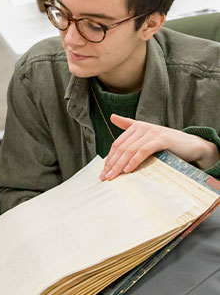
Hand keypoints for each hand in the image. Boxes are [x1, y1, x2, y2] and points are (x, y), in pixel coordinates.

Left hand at [100, 115, 219, 179]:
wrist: (192, 145)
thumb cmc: (168, 143)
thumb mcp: (147, 136)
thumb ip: (129, 126)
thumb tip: (112, 117)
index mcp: (136, 126)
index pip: (117, 144)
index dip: (109, 158)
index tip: (103, 172)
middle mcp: (142, 127)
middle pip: (121, 148)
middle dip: (112, 163)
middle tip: (105, 177)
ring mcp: (151, 132)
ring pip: (130, 150)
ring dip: (120, 165)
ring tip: (113, 176)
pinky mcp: (161, 139)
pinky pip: (142, 151)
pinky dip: (134, 161)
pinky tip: (128, 170)